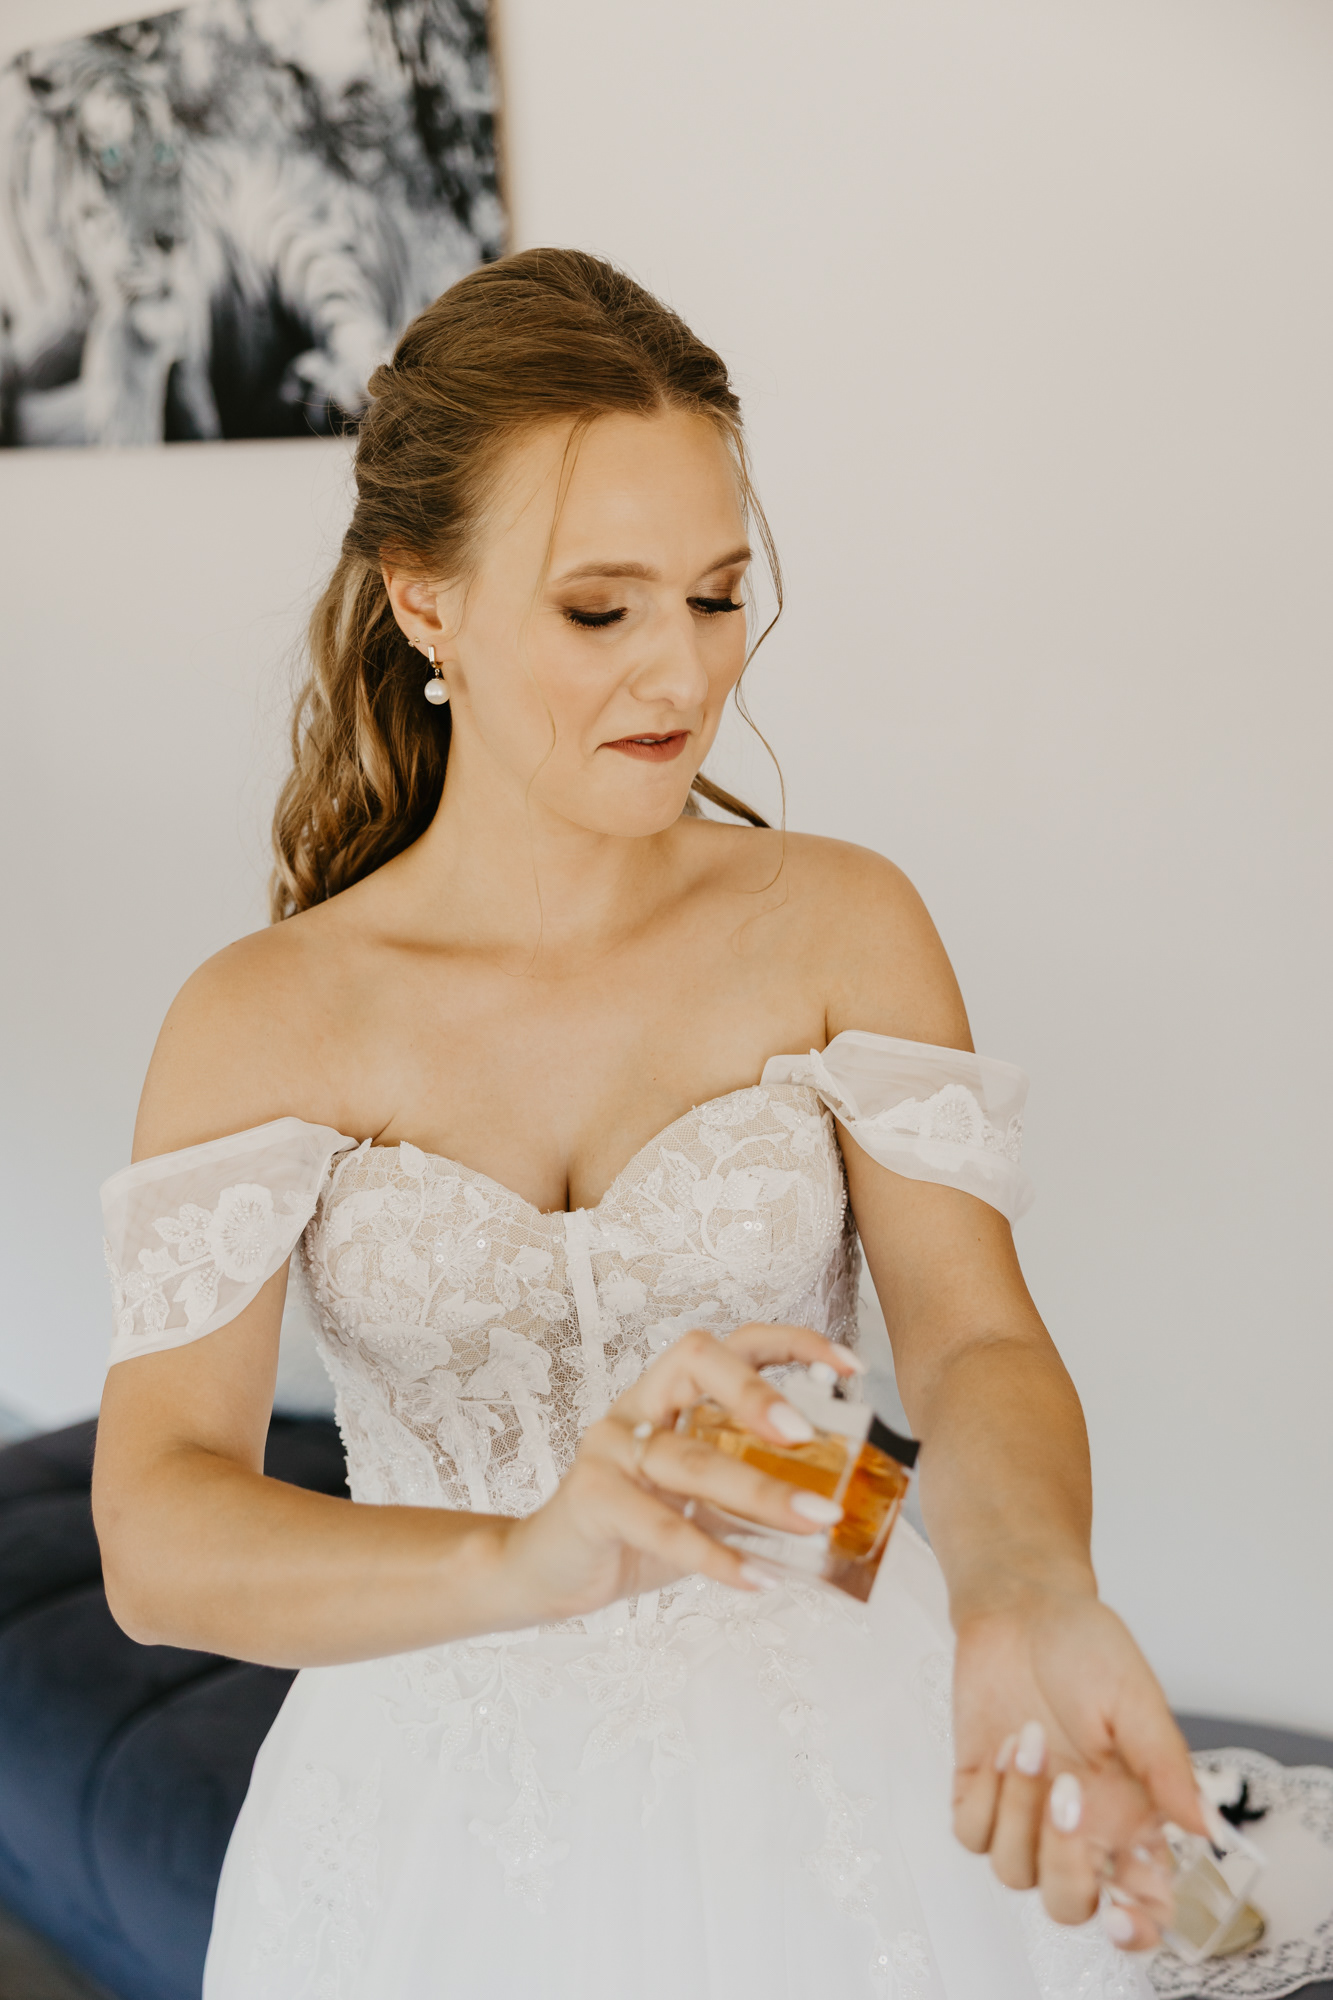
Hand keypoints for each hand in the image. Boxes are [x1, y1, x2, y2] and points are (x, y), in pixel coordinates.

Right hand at [502, 1323, 857, 1622]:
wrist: (549, 1572)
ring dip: (760, 1491)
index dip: (793, 1344)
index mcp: (671, 1394)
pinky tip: (756, 1578)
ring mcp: (610, 1448)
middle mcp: (640, 1406)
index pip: (733, 1343)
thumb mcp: (702, 1503)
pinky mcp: (591, 1499)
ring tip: (815, 1520)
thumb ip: (753, 1490)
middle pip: (697, 1362)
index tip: (851, 1369)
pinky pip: (659, 1524)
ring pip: (689, 1457)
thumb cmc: (634, 1529)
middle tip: (807, 1434)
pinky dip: (713, 1555)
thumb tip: (836, 1505)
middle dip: (757, 1391)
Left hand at [951, 1588, 1206, 1947]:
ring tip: (1031, 1738)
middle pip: (1069, 1904)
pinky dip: (985, 1798)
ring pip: (1014, 1871)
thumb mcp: (1135, 1698)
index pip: (1143, 1904)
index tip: (1123, 1916)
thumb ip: (1167, 1766)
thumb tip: (1206, 1829)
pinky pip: (971, 1835)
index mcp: (1131, 1815)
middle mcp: (1080, 1826)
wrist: (1021, 1604)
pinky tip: (1002, 1746)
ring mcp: (1024, 1812)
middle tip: (1069, 1792)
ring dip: (1020, 1808)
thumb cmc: (1085, 1645)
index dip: (1136, 1929)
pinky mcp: (977, 1790)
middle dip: (1065, 1863)